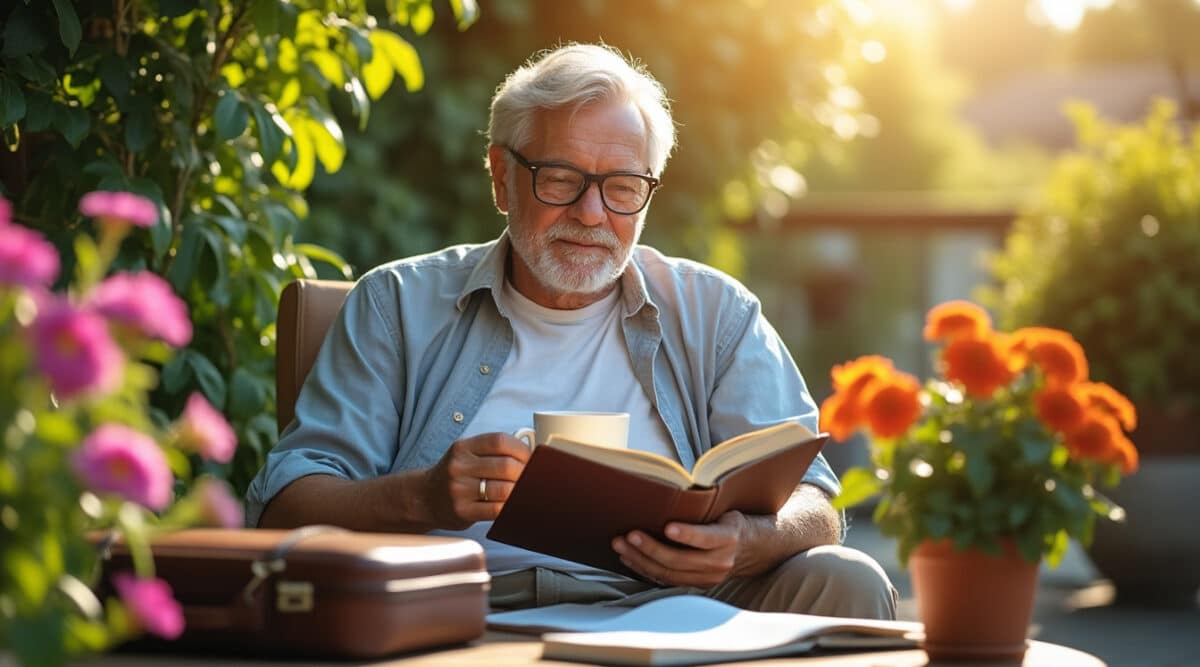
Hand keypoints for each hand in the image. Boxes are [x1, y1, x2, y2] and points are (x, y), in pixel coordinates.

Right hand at [421, 432, 530, 529]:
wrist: (424, 497)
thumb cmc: (454, 475)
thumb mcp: (466, 455)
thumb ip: (492, 452)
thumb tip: (531, 456)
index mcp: (463, 447)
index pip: (500, 441)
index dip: (521, 449)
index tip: (531, 458)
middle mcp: (459, 466)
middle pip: (505, 466)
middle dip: (526, 473)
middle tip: (533, 478)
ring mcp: (459, 489)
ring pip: (504, 489)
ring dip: (521, 492)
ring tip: (527, 492)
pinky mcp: (462, 511)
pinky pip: (496, 510)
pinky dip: (511, 508)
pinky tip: (515, 505)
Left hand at [611, 511, 748, 587]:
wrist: (754, 549)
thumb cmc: (732, 521)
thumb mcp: (726, 510)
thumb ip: (704, 508)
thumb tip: (670, 491)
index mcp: (729, 538)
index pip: (707, 538)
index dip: (687, 534)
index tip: (667, 527)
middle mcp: (720, 562)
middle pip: (680, 560)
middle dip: (650, 548)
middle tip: (628, 535)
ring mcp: (708, 578)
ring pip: (669, 574)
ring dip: (641, 560)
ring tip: (620, 546)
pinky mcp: (697, 585)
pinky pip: (668, 580)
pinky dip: (646, 570)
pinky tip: (629, 558)